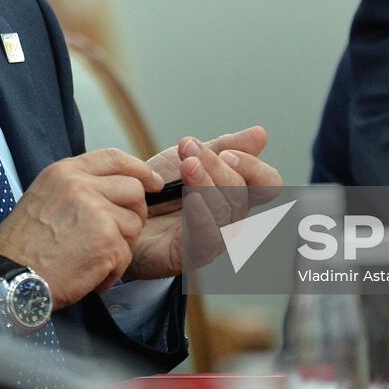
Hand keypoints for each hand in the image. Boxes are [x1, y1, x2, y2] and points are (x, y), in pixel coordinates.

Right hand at [0, 148, 161, 308]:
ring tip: (92, 261)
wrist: (11, 278)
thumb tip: (113, 188)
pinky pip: (126, 254)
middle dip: (134, 214)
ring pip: (133, 224)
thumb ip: (77, 187)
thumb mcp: (44, 197)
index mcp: (65, 172)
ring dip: (119, 248)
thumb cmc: (23, 246)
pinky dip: (112, 271)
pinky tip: (89, 276)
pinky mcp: (106, 241)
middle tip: (118, 236)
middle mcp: (82, 186)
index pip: (114, 158)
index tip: (153, 182)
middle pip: (133, 189)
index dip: (139, 169)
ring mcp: (97, 211)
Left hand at [127, 126, 283, 278]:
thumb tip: (260, 133)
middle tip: (189, 148)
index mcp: (235, 192)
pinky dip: (202, 216)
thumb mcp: (190, 158)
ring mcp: (215, 238)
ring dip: (206, 184)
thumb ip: (224, 147)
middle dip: (215, 166)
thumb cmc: (158, 190)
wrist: (122, 210)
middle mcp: (231, 217)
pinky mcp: (193, 255)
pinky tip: (191, 199)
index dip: (254, 167)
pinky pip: (208, 239)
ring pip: (225, 212)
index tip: (227, 152)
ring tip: (186, 165)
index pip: (267, 183)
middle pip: (242, 192)